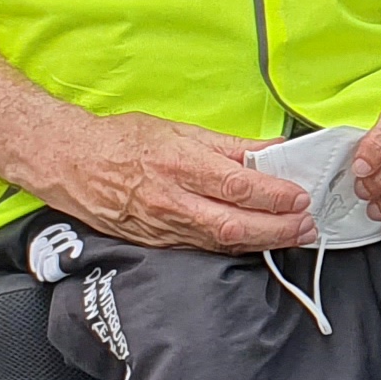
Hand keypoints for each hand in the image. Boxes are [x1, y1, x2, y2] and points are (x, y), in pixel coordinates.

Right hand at [12, 110, 310, 252]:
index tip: (300, 196)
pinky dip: (235, 248)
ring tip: (295, 237)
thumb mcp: (180, 130)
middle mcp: (172, 201)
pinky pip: (204, 249)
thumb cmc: (125, 141)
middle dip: (277, 229)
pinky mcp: (158, 244)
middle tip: (308, 226)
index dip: (272, 194)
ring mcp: (164, 227)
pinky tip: (258, 245)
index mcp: (179, 164)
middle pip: (233, 223)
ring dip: (263, 243)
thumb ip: (230, 145)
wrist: (72, 165)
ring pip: (222, 242)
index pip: (235, 185)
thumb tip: (272, 148)